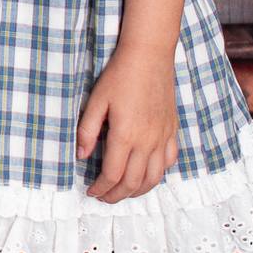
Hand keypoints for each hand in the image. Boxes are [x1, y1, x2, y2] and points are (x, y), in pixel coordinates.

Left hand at [76, 49, 178, 203]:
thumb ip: (87, 131)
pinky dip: (158, 174)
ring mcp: (163, 136)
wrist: (149, 55)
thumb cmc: (119, 75)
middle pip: (133, 182)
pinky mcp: (172, 129)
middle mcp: (147, 141)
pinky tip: (147, 174)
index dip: (101, 188)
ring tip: (124, 192)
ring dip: (138, 190)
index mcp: (125, 135)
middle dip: (117, 195)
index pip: (113, 175)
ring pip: (154, 177)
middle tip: (104, 197)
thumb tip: (81, 156)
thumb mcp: (95, 102)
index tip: (92, 191)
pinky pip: (170, 161)